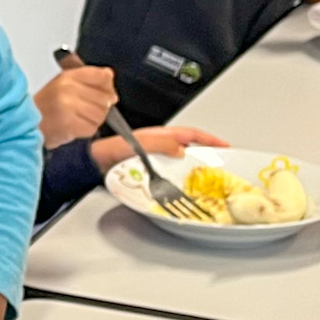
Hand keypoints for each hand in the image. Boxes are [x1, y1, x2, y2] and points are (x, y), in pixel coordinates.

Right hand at [33, 66, 116, 146]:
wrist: (24, 124)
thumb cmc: (44, 106)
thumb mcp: (63, 84)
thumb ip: (88, 80)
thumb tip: (110, 82)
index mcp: (67, 77)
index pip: (101, 76)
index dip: (107, 86)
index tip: (107, 92)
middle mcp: (68, 89)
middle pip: (105, 98)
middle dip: (101, 106)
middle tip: (86, 110)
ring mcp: (69, 107)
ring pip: (100, 114)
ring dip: (93, 119)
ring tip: (79, 118)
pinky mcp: (70, 125)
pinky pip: (92, 128)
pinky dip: (87, 130)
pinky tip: (76, 126)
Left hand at [89, 125, 224, 171]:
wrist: (94, 163)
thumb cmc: (112, 149)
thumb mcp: (140, 142)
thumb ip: (161, 143)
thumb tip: (182, 149)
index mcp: (160, 135)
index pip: (191, 134)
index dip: (209, 139)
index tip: (224, 146)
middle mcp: (159, 145)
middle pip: (189, 146)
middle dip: (206, 153)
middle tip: (221, 164)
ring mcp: (154, 157)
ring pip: (180, 159)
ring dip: (194, 166)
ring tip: (207, 176)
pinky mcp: (148, 169)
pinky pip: (170, 171)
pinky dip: (180, 177)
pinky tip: (183, 185)